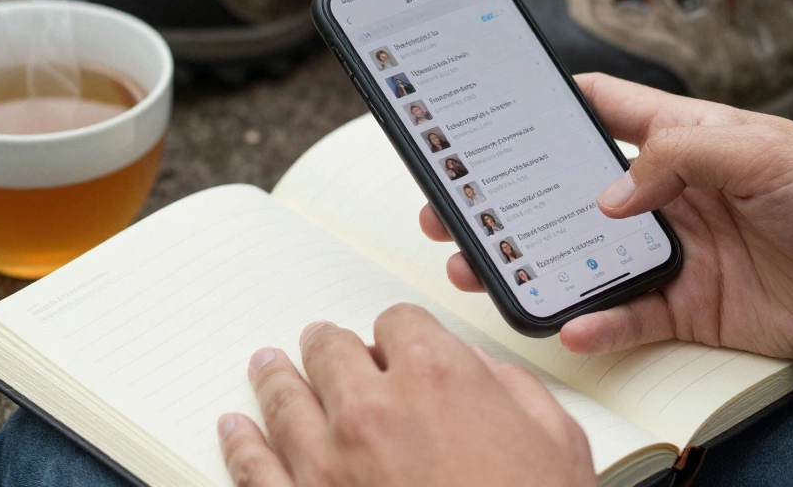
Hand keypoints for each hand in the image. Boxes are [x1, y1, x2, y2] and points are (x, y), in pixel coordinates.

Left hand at [219, 304, 595, 486]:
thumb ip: (513, 390)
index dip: (399, 332)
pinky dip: (241, 444)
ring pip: (286, 400)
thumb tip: (484, 373)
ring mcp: (329, 463)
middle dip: (331, 346)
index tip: (397, 342)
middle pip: (332, 352)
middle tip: (324, 344)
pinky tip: (236, 430)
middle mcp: (373, 410)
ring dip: (277, 378)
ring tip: (267, 367)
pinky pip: (256, 468)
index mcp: (437, 378)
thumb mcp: (556, 441)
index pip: (399, 323)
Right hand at [421, 74, 792, 360]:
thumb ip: (677, 157)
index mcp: (686, 138)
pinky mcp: (693, 309)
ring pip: (588, 256)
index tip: (490, 110)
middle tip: (457, 206)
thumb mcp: (762, 152)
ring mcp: (679, 253)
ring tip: (485, 266)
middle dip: (514, 198)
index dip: (547, 106)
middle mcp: (672, 195)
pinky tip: (571, 323)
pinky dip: (597, 322)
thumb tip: (608, 195)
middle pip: (573, 192)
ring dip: (537, 262)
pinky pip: (629, 316)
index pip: (602, 111)